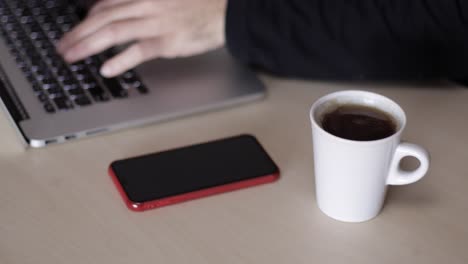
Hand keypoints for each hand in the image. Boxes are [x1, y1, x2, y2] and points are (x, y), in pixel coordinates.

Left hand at [57, 0, 226, 76]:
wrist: (226, 12)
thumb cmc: (199, 6)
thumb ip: (145, 5)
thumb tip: (125, 14)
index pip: (106, 4)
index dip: (86, 18)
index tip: (76, 30)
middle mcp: (146, 5)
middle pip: (102, 18)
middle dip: (78, 32)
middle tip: (62, 47)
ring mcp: (156, 23)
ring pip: (113, 31)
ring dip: (88, 45)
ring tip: (72, 56)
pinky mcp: (167, 41)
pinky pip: (138, 50)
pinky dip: (120, 60)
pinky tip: (106, 69)